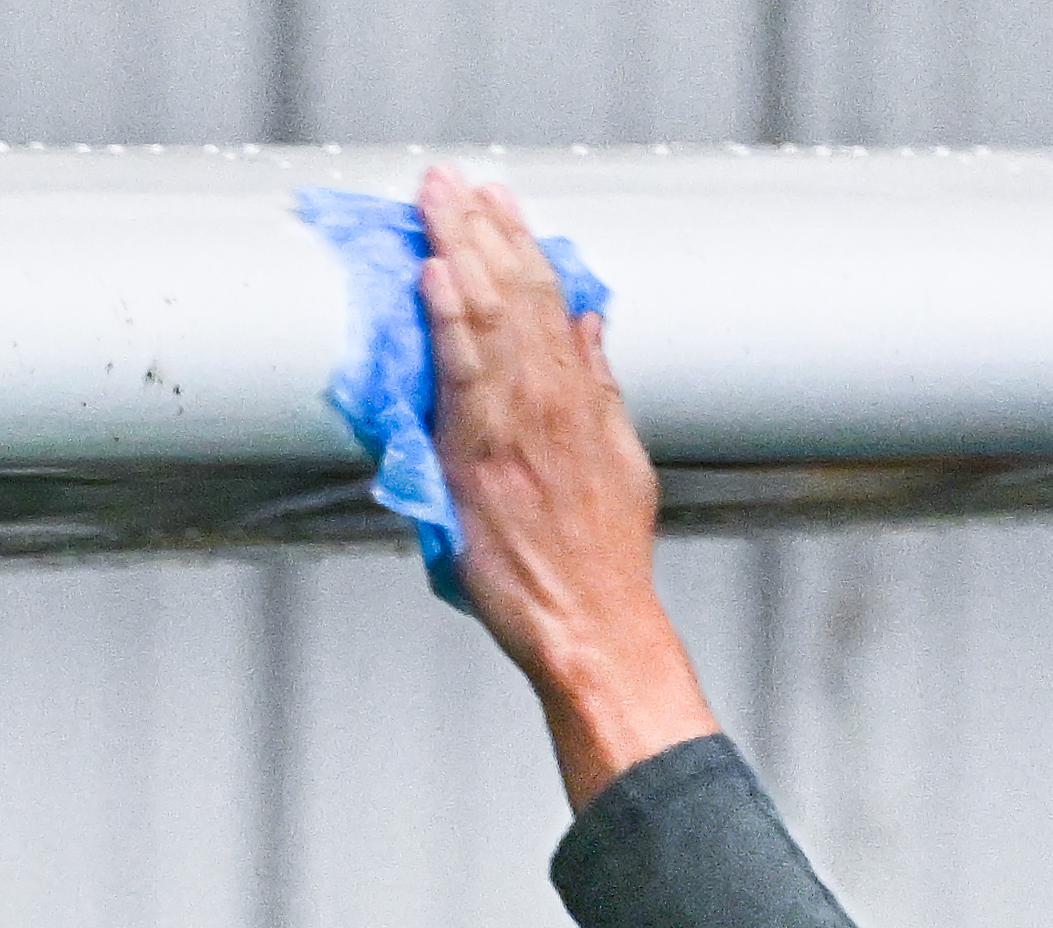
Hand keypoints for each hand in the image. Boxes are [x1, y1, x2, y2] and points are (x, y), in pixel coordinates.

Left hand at [419, 164, 715, 803]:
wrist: (591, 622)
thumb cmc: (594, 559)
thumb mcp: (618, 458)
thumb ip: (599, 388)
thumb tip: (589, 326)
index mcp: (579, 398)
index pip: (549, 298)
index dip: (518, 243)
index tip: (495, 198)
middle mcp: (551, 400)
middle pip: (517, 293)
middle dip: (480, 229)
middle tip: (449, 179)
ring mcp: (518, 425)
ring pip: (493, 318)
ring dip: (459, 252)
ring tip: (434, 204)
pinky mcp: (482, 458)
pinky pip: (463, 372)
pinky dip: (450, 320)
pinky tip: (433, 277)